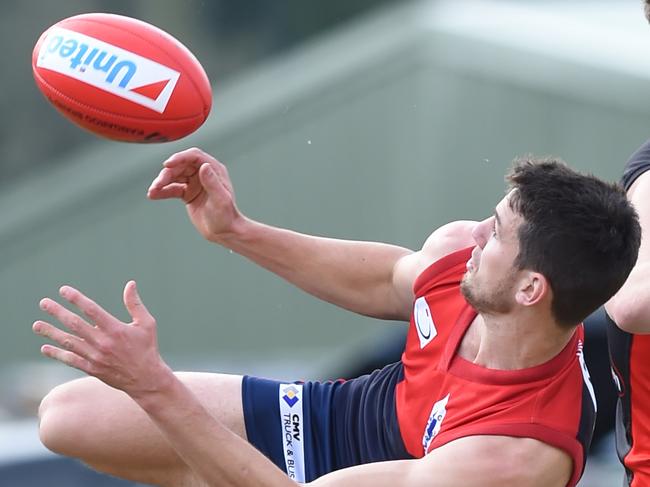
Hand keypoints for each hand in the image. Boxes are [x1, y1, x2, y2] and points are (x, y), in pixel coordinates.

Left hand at [33, 281, 172, 397]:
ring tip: (36, 325)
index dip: (76, 299)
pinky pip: (71, 360)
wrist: (146, 378)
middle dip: (57, 312)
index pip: (91, 310)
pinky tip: (45, 348)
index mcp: (115, 329)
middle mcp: (103, 342)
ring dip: (51, 333)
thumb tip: (130, 284)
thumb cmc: (147, 348)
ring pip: (69, 342)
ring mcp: (95, 357)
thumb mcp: (147, 323)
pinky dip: (57, 354)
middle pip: (75, 324)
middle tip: (44, 303)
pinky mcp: (92, 369)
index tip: (63, 290)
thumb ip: (135, 304)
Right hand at [147, 147, 242, 241]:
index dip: (180, 158)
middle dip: (167, 174)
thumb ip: (212, 182)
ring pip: (174, 176)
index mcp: (214, 170)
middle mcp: (203, 173)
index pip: (194, 157)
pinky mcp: (187, 193)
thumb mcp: (220, 200)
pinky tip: (153, 195)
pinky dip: (162, 191)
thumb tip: (204, 165)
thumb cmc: (226, 216)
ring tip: (152, 191)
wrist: (224, 232)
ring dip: (162, 182)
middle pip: (180, 166)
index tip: (167, 164)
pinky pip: (172, 189)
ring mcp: (195, 183)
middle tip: (157, 184)